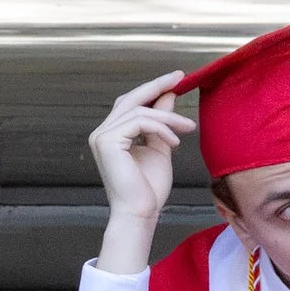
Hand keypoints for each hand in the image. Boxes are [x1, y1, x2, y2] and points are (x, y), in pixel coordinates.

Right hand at [87, 72, 188, 273]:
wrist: (141, 213)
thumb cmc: (149, 189)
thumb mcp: (160, 147)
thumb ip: (162, 122)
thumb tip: (168, 96)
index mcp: (112, 134)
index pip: (131, 103)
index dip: (152, 89)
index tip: (176, 79)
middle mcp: (102, 132)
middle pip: (131, 99)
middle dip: (157, 86)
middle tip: (180, 77)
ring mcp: (102, 136)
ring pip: (139, 111)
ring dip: (168, 118)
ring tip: (187, 129)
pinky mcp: (108, 141)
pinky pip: (140, 122)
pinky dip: (161, 128)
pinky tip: (174, 142)